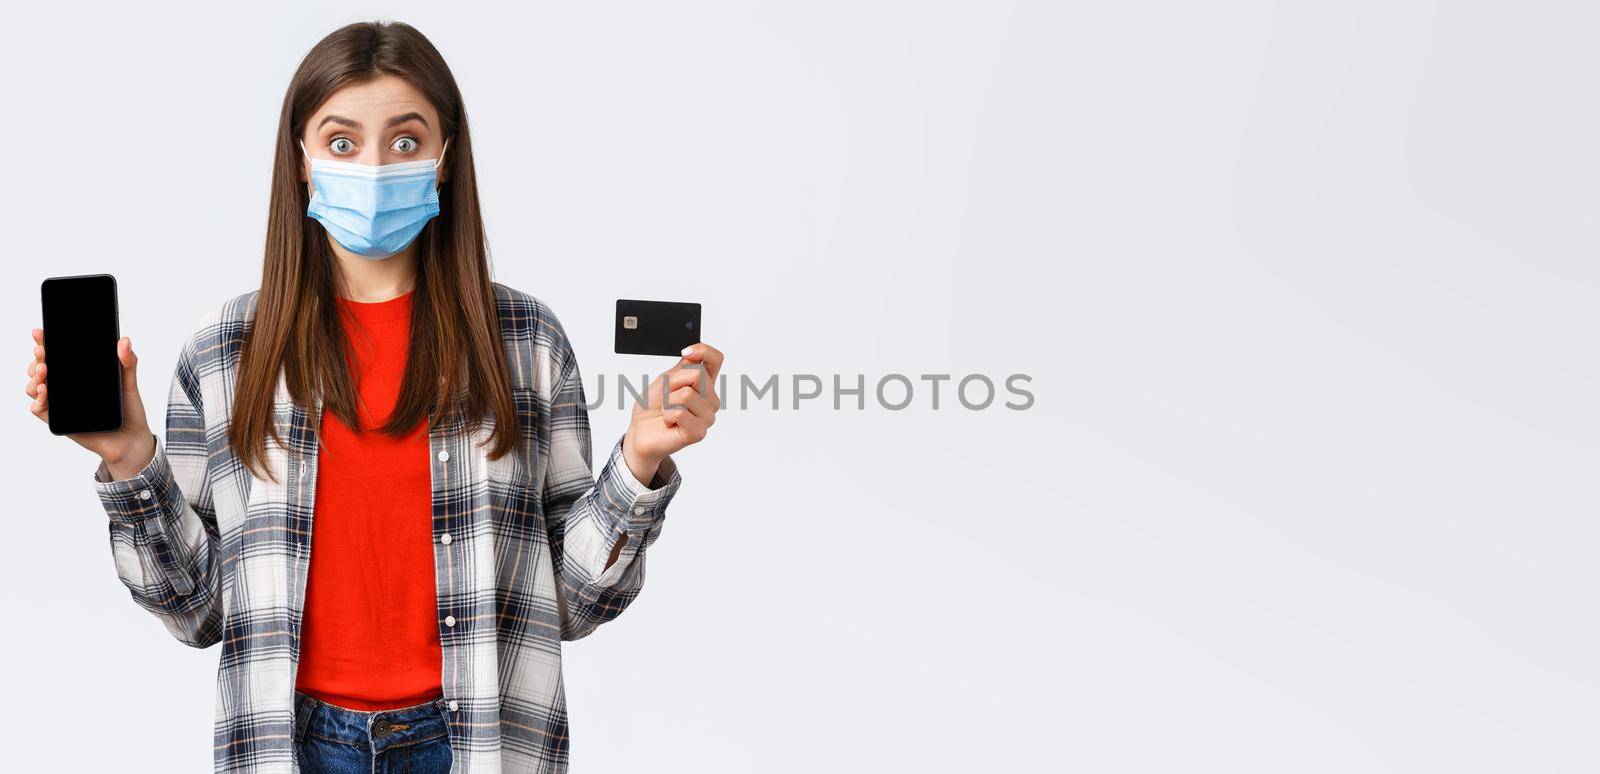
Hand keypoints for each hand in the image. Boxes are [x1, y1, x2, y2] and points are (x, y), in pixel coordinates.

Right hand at [26, 328, 155, 479]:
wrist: (131, 438)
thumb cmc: (128, 410)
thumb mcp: (128, 382)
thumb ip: (127, 361)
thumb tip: (124, 341)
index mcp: (78, 374)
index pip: (57, 355)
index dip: (45, 343)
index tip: (40, 333)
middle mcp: (65, 387)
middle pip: (40, 368)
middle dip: (38, 357)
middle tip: (42, 351)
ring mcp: (60, 403)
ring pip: (34, 386)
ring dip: (34, 376)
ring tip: (44, 369)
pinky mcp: (59, 420)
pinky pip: (38, 408)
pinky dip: (38, 399)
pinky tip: (45, 390)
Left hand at [621, 342, 723, 484]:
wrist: (640, 430)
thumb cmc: (652, 406)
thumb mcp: (665, 379)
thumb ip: (683, 368)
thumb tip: (694, 355)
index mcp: (704, 383)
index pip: (715, 359)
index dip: (703, 351)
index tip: (685, 352)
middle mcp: (710, 399)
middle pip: (698, 375)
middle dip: (673, 383)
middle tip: (667, 397)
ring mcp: (706, 417)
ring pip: (687, 394)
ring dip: (668, 401)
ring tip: (667, 411)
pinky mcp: (698, 432)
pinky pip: (680, 412)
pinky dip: (667, 415)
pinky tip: (669, 423)